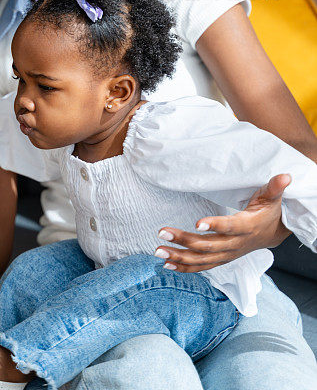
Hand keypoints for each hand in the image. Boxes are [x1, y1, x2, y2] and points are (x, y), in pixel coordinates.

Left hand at [154, 174, 291, 271]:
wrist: (272, 234)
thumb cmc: (268, 211)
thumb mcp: (272, 198)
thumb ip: (274, 187)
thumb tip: (286, 175)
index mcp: (246, 226)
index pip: (229, 227)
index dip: (214, 225)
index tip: (196, 223)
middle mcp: (235, 244)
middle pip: (207, 245)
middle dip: (183, 240)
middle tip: (162, 232)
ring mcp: (227, 254)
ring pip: (201, 260)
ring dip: (179, 256)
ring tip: (158, 250)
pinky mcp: (221, 259)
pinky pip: (202, 267)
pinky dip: (185, 267)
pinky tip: (167, 264)